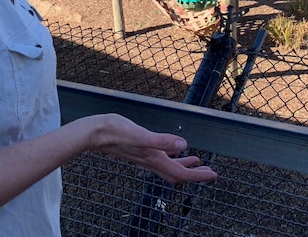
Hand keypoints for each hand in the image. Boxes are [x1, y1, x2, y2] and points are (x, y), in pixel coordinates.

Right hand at [87, 114, 217, 184]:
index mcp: (153, 159)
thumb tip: (183, 145)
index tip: (213, 175)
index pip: (180, 173)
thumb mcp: (140, 134)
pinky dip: (172, 158)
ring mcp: (145, 157)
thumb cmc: (114, 132)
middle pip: (177, 174)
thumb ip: (161, 140)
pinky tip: (174, 150)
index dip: (198, 176)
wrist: (95, 133)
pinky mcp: (140, 150)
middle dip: (195, 175)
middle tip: (210, 173)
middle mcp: (150, 161)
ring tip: (197, 162)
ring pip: (169, 167)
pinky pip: (161, 159)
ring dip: (185, 167)